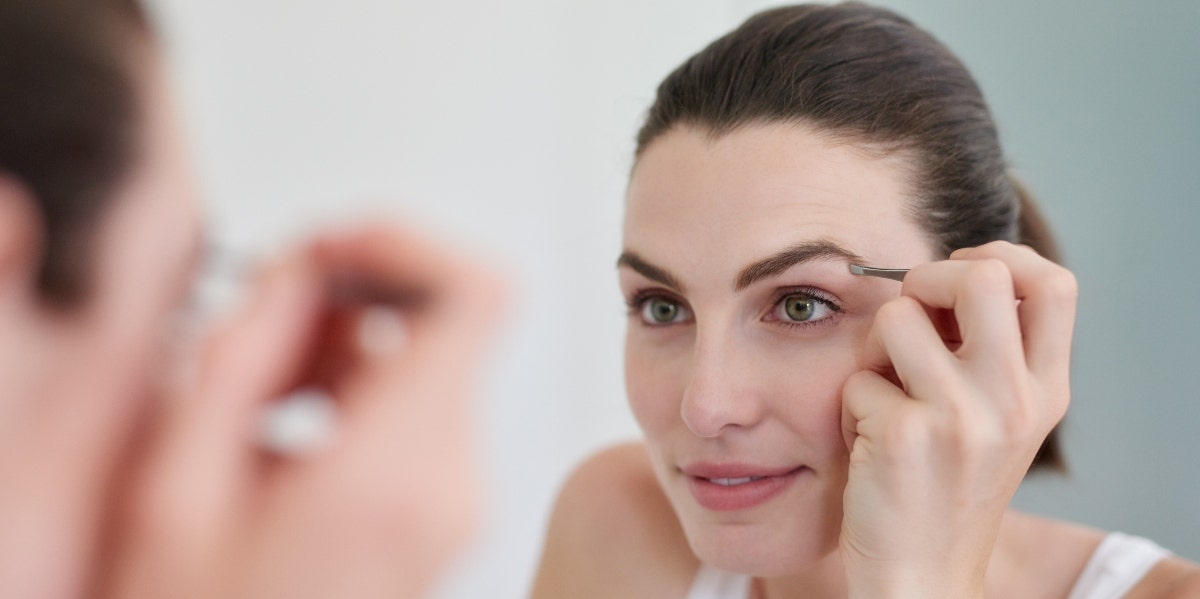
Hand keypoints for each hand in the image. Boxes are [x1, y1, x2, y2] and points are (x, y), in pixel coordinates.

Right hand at [103, 225, 504, 598]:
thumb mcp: (173, 488)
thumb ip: (238, 357)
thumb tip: (297, 269)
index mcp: (397, 470)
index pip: (477, 292)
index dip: (405, 240)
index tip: (326, 245)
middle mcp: (453, 476)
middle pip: (447, 313)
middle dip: (349, 290)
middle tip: (260, 321)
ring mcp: (458, 490)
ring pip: (428, 351)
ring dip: (342, 338)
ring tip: (253, 390)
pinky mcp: (446, 498)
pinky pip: (417, 396)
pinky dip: (353, 379)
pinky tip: (280, 419)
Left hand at [839, 241, 1075, 597]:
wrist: (923, 572)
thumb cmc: (947, 486)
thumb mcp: (998, 421)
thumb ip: (990, 352)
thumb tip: (944, 272)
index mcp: (1045, 390)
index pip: (1054, 284)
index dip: (1003, 256)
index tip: (963, 271)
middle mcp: (1014, 400)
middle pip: (982, 276)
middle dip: (926, 276)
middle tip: (908, 312)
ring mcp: (962, 418)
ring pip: (897, 316)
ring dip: (873, 348)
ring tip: (881, 390)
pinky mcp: (905, 436)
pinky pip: (856, 379)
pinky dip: (849, 407)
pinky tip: (867, 443)